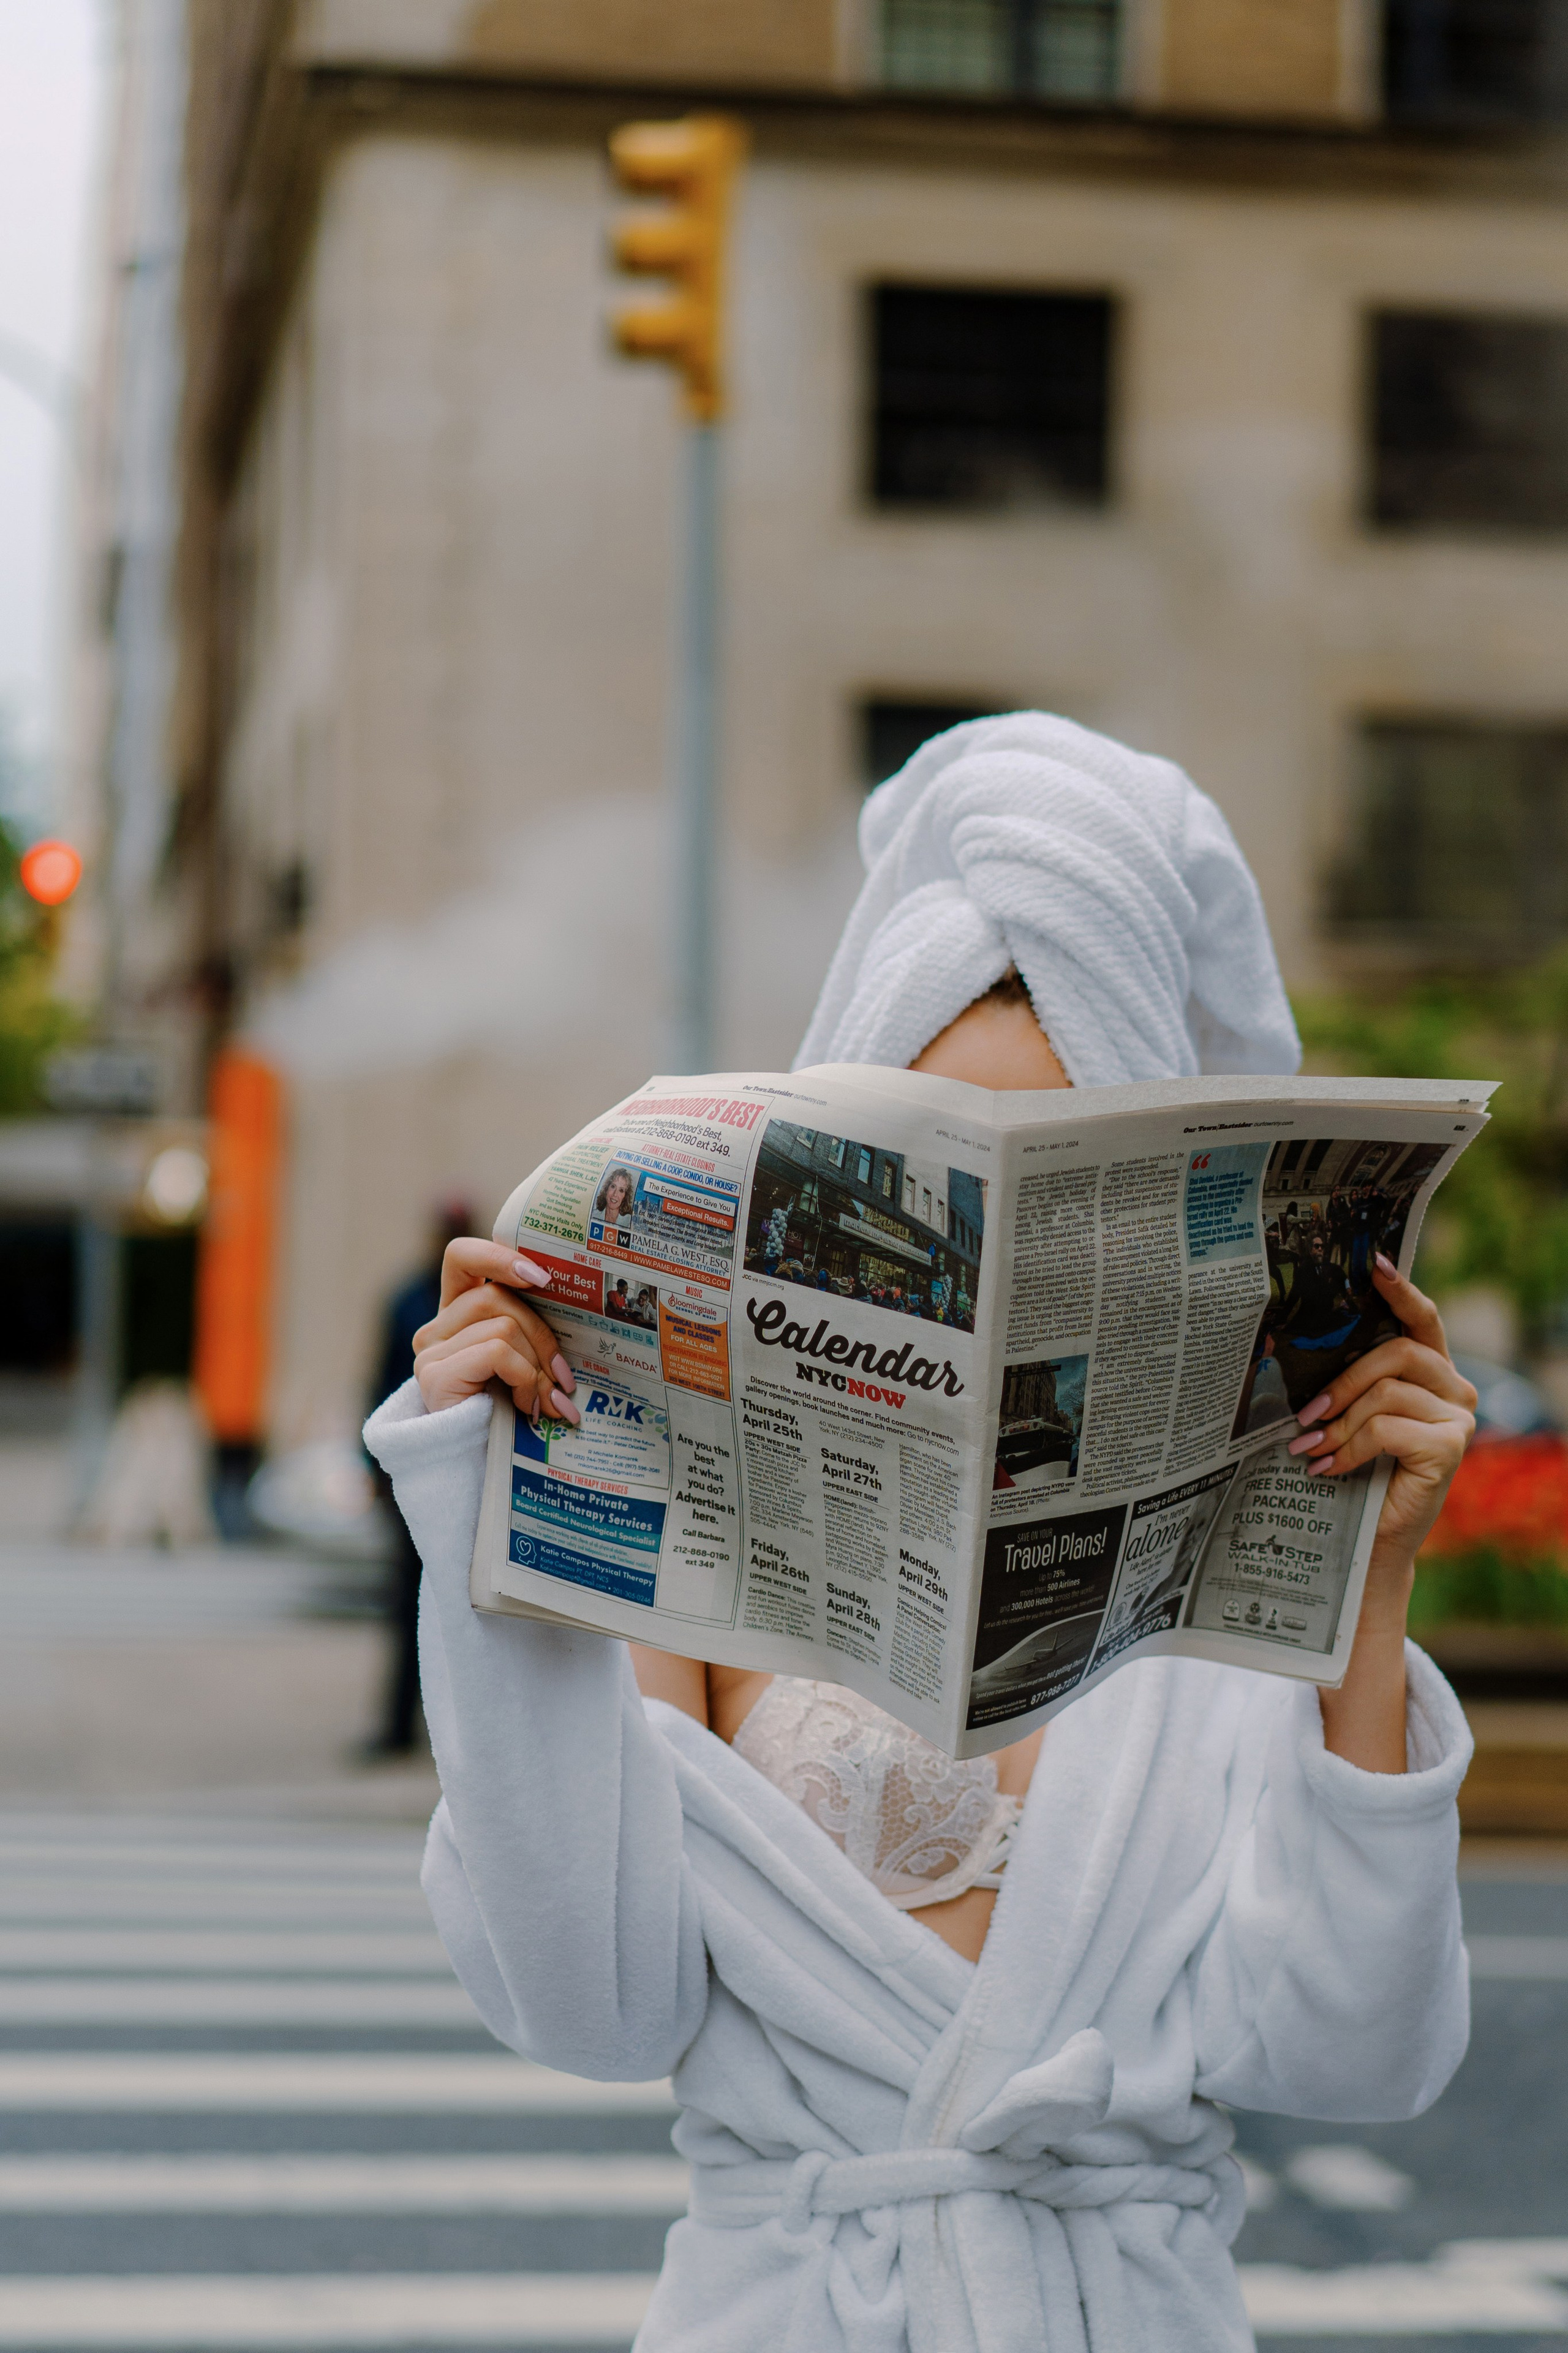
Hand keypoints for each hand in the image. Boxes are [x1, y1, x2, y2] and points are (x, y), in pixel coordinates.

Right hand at [412, 1239, 580, 1422]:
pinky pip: (496, 1351)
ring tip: (549, 1401)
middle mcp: (436, 1329)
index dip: (498, 1255)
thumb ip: (531, 1332)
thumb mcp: (525, 1363)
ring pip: (503, 1325)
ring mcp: (431, 1352)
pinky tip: (527, 1408)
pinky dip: (523, 1378)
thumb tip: (581, 1314)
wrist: (480, 1470)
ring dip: (537, 1365)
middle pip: (497, 1296)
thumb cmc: (510, 1416)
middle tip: (564, 1380)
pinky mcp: (435, 1376)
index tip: (542, 1277)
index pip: (462, 1256)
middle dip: (543, 1335)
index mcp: (456, 1314)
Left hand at [1285, 1255, 1475, 1773]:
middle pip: (1395, 1352)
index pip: (1422, 1319)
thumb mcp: (1340, 1417)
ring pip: (1387, 1392)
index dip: (1399, 1288)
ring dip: (1339, 1422)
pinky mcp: (1451, 1449)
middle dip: (1341, 1380)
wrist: (1360, 1550)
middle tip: (1302, 1416)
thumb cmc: (1346, 1478)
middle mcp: (1454, 1388)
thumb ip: (1337, 1380)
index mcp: (1428, 1373)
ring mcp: (1459, 1419)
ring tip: (1310, 1450)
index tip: (1370, 1262)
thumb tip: (1286, 1337)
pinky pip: (1391, 1427)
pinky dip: (1353, 1447)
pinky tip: (1330, 1468)